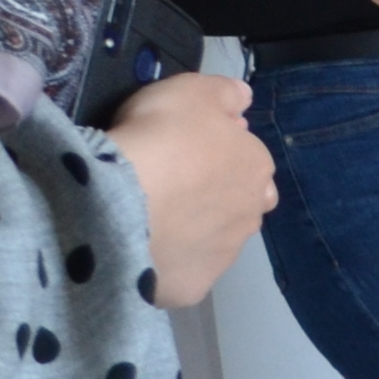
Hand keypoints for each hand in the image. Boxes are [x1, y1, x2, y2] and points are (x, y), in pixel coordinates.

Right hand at [102, 74, 274, 306]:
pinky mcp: (194, 286)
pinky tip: (143, 250)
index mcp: (256, 168)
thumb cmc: (161, 138)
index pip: (249, 159)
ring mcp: (224, 255)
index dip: (219, 152)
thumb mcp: (191, 91)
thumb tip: (244, 97)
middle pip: (241, 203)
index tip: (187, 148)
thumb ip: (223, 92)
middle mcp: (251, 214)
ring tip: (153, 219)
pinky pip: (184, 271)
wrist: (122, 202)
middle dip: (218, 196)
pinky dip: (170, 262)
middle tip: (174, 186)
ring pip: (215, 240)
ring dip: (195, 230)